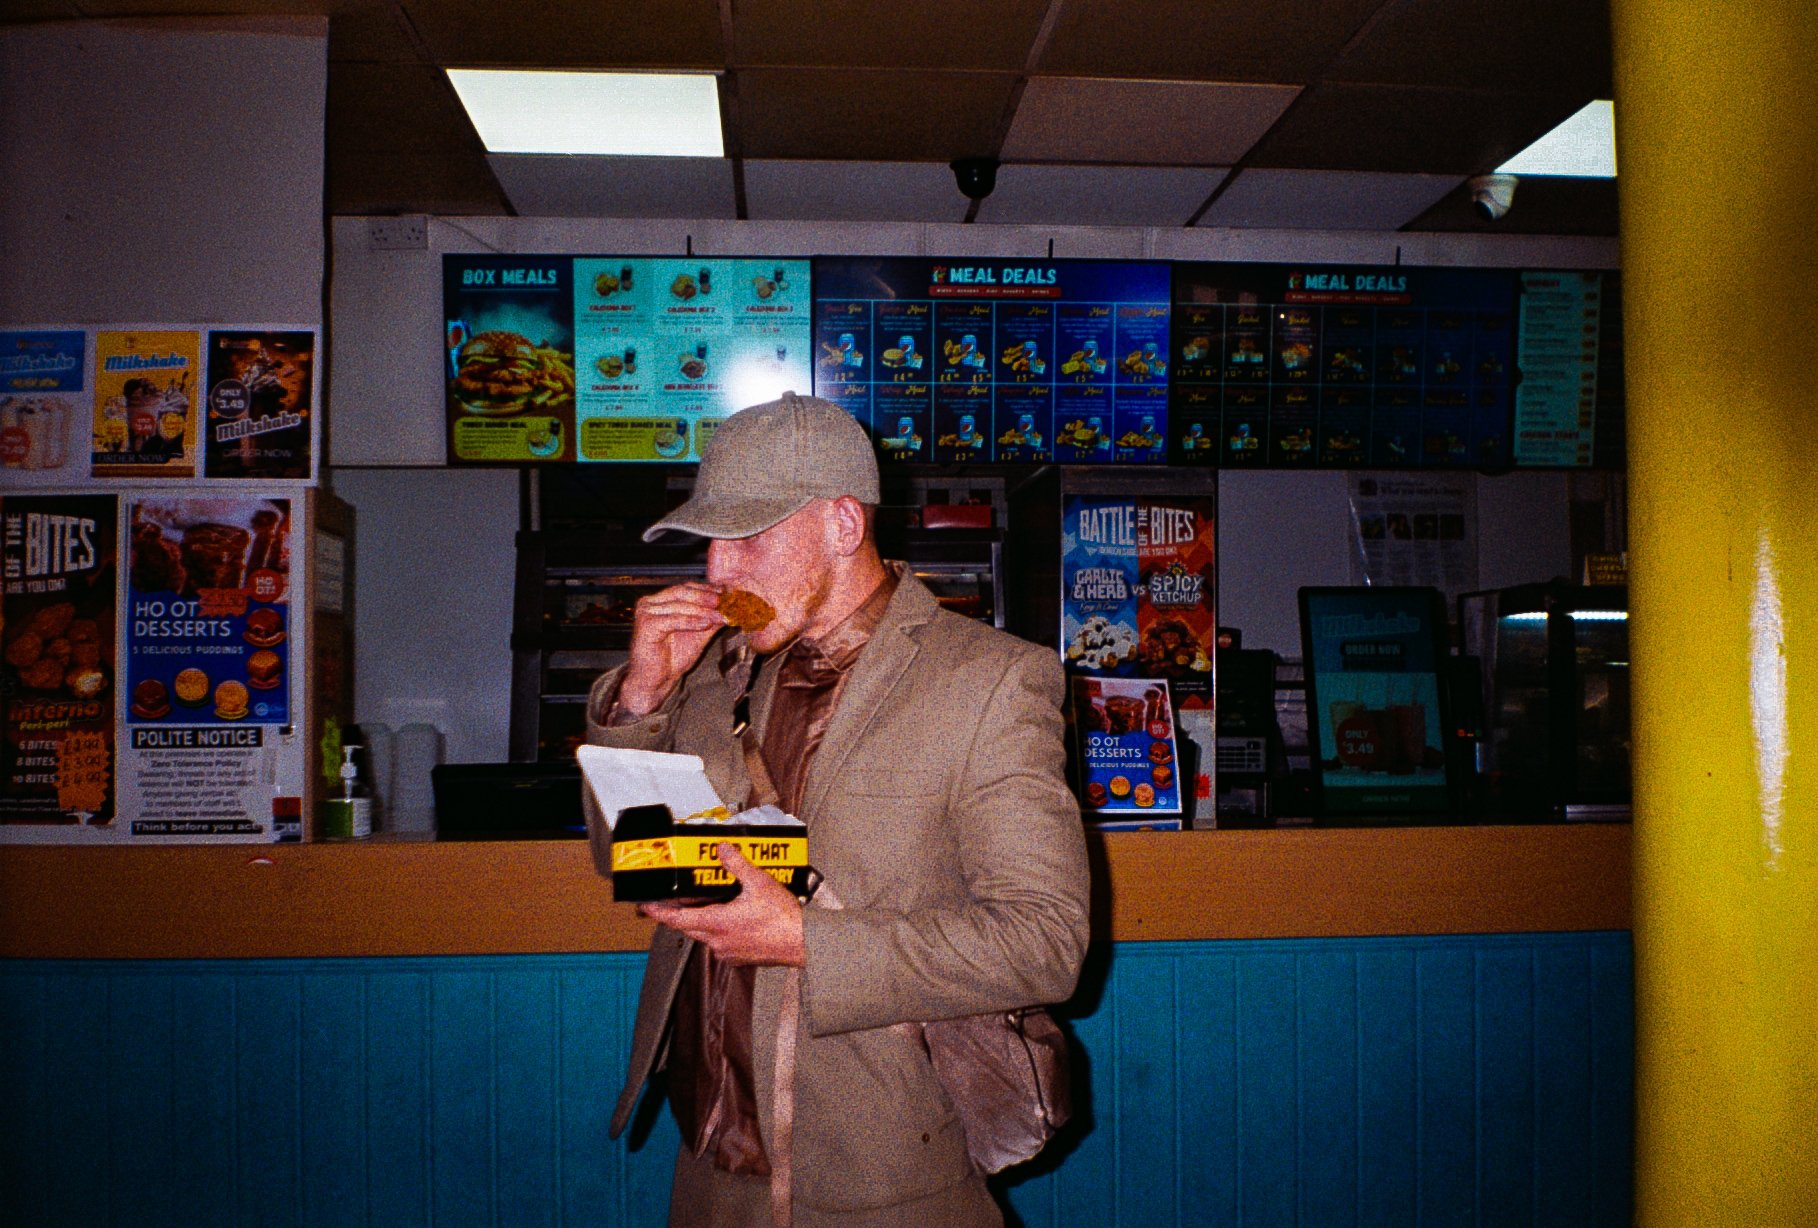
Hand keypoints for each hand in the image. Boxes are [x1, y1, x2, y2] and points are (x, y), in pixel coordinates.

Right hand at [617, 582, 724, 716]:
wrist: (657, 681)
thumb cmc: (673, 657)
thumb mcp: (698, 633)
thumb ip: (711, 618)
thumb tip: (731, 605)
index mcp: (659, 601)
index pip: (685, 588)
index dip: (706, 589)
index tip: (725, 592)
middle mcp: (649, 603)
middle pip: (681, 593)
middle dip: (705, 597)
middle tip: (724, 600)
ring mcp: (645, 613)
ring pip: (679, 606)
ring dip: (702, 611)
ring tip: (720, 615)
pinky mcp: (645, 626)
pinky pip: (673, 620)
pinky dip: (691, 622)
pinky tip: (706, 624)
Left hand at [639, 843, 805, 966]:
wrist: (804, 943)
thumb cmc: (784, 919)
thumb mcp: (758, 883)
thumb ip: (736, 865)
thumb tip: (722, 850)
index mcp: (717, 924)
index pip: (676, 919)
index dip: (658, 912)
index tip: (646, 906)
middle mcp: (718, 942)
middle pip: (689, 927)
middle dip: (679, 914)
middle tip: (674, 900)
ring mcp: (729, 952)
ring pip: (705, 935)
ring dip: (702, 921)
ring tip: (708, 904)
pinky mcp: (740, 958)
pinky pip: (721, 943)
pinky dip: (720, 930)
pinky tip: (732, 918)